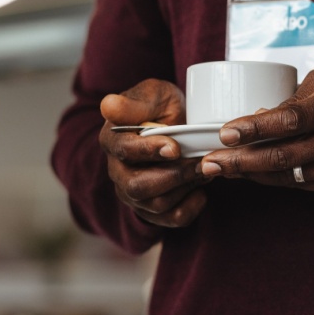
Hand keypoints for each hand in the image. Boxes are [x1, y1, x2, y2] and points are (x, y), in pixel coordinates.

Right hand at [99, 79, 206, 228]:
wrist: (178, 126)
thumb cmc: (163, 108)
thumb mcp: (152, 95)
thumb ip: (133, 102)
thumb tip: (109, 106)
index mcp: (112, 139)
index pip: (123, 150)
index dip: (149, 151)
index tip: (175, 147)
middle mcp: (117, 170)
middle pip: (137, 187)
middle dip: (173, 176)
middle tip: (199, 163)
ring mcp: (131, 192)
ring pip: (156, 204)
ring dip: (185, 188)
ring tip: (204, 170)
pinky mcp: (150, 208)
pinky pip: (170, 219)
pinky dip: (190, 208)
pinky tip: (201, 191)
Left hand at [197, 69, 313, 194]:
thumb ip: (295, 95)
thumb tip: (256, 115)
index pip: (293, 119)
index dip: (256, 128)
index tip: (225, 133)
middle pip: (285, 155)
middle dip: (241, 161)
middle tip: (209, 162)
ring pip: (290, 176)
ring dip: (251, 174)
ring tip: (221, 169)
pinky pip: (301, 185)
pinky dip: (273, 179)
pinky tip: (251, 173)